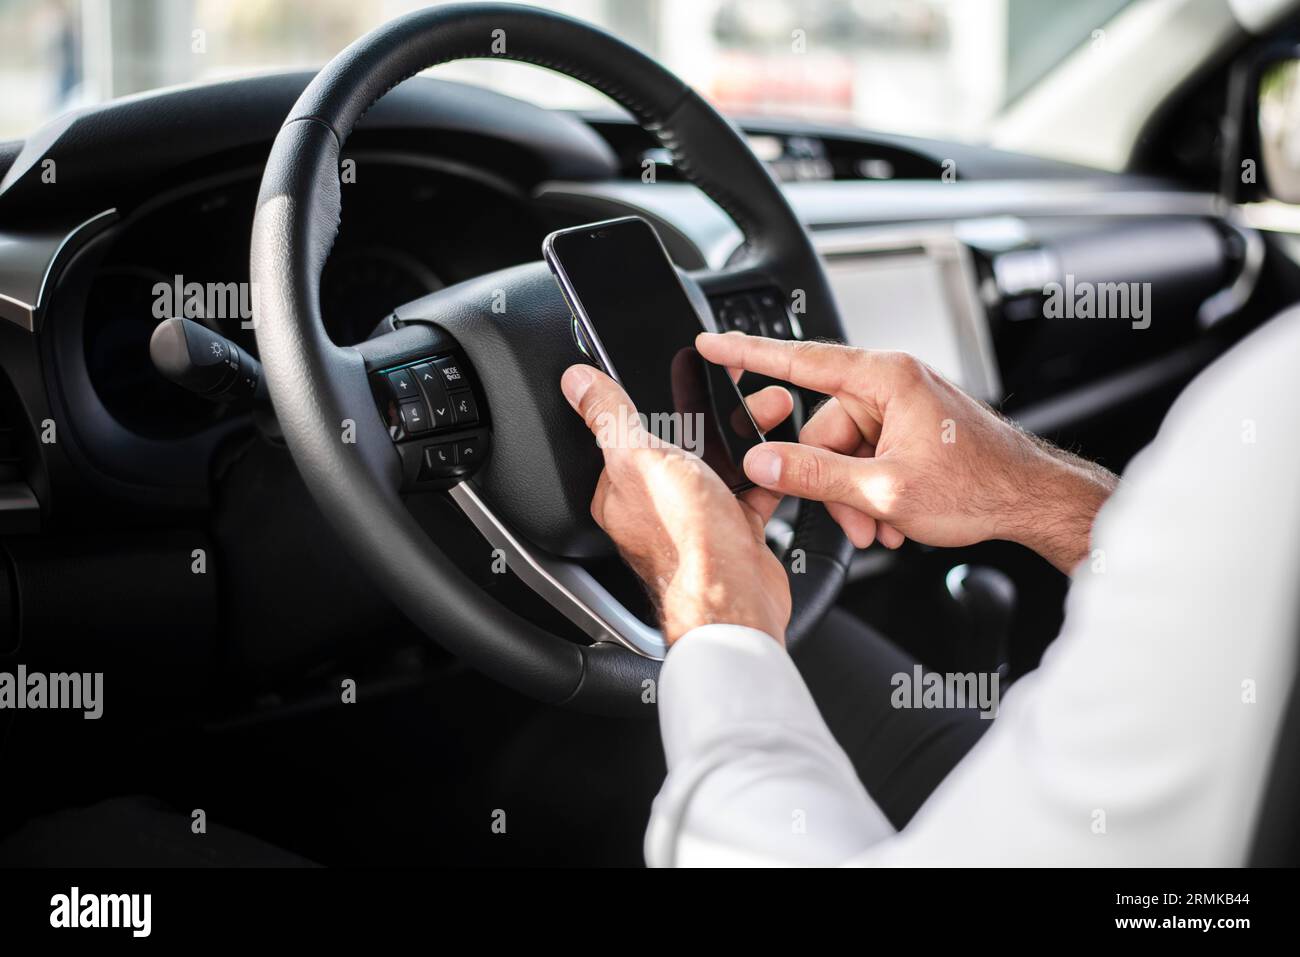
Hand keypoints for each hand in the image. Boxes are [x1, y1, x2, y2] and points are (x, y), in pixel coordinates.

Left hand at [561, 363, 793, 644]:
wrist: (737, 599)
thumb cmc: (685, 542)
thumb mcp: (639, 460)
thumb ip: (608, 417)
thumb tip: (576, 382)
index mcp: (621, 489)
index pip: (629, 432)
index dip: (657, 399)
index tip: (683, 373)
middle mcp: (657, 505)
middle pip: (683, 442)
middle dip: (716, 413)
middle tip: (738, 390)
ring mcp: (698, 518)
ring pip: (722, 461)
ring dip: (747, 434)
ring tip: (769, 409)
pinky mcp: (734, 530)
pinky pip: (752, 488)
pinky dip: (768, 469)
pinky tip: (780, 452)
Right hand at [695, 333, 1116, 572]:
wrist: (1033, 500)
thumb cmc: (981, 485)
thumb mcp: (884, 489)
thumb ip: (815, 474)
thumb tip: (763, 463)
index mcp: (884, 378)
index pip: (799, 360)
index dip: (747, 354)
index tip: (711, 344)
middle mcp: (892, 383)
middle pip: (822, 426)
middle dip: (829, 480)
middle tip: (852, 519)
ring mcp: (903, 406)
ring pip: (845, 449)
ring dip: (853, 495)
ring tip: (882, 527)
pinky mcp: (911, 429)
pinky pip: (869, 455)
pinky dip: (872, 490)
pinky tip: (894, 519)